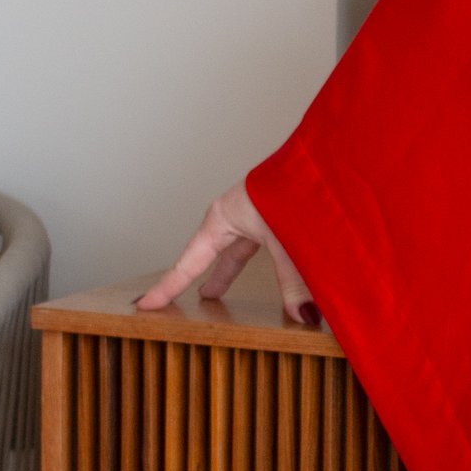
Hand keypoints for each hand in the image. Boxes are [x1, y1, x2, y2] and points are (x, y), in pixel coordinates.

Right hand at [136, 182, 320, 328]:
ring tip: (216, 290)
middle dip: (199, 278)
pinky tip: (270, 272)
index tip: (145, 304)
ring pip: (235, 249)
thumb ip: (296, 282)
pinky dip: (259, 262)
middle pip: (209, 255)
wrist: (326, 155)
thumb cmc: (302, 185)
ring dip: (227, 270)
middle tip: (182, 299)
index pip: (188, 263)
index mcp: (223, 218)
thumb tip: (303, 316)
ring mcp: (254, 211)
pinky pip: (258, 243)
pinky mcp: (275, 210)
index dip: (168, 287)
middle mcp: (234, 214)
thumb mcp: (292, 242)